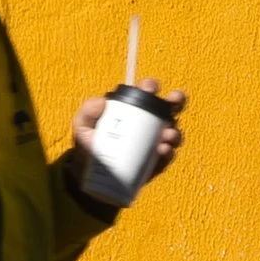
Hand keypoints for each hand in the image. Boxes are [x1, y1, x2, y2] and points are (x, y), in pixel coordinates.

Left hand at [71, 78, 187, 181]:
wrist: (90, 174)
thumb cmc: (89, 143)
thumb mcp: (82, 125)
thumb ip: (87, 112)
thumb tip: (102, 102)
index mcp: (132, 108)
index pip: (146, 92)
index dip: (151, 86)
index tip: (149, 89)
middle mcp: (148, 122)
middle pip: (168, 108)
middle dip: (176, 100)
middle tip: (174, 101)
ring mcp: (154, 142)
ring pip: (172, 132)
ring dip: (174, 131)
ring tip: (166, 136)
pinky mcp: (155, 161)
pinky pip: (167, 155)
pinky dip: (168, 152)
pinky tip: (163, 150)